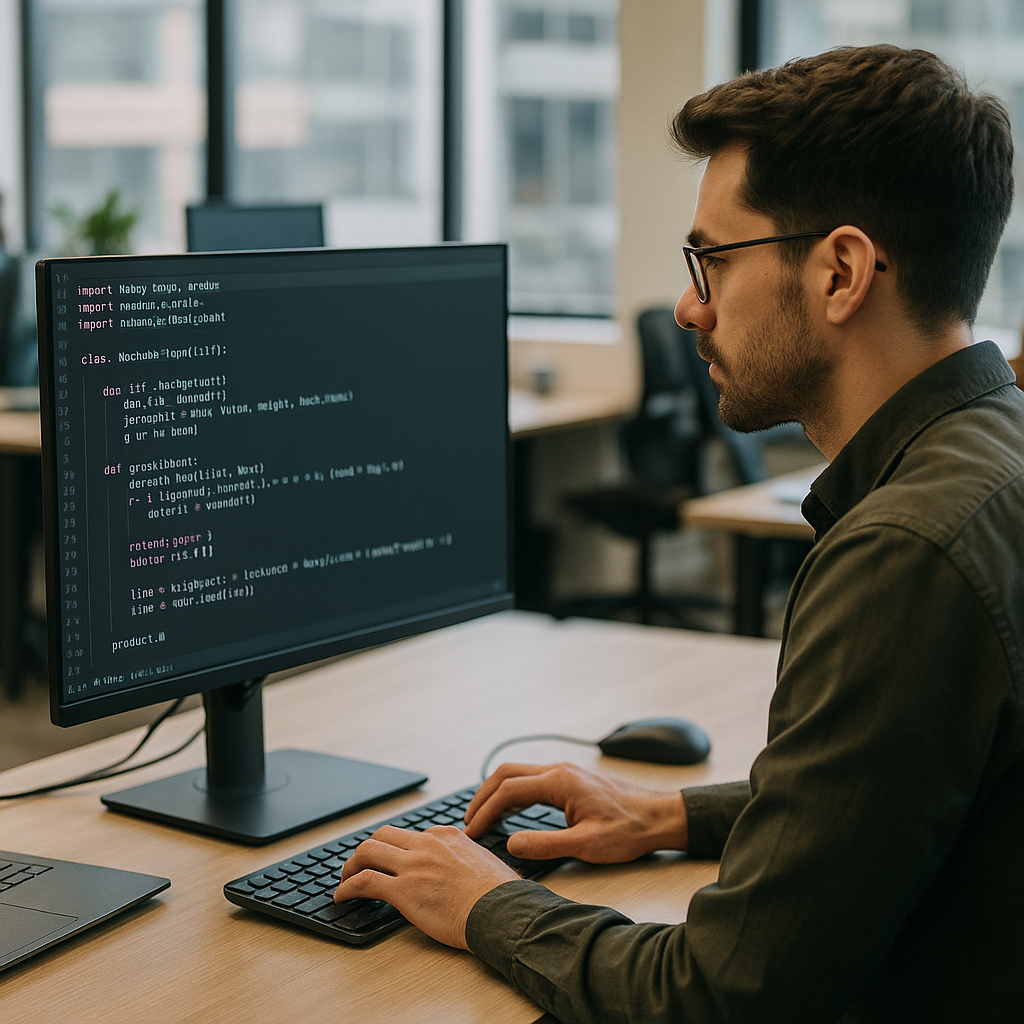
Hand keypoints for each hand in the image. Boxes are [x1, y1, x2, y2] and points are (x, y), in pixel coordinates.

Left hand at [335, 825, 519, 948]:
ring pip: (367, 851)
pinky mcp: (403, 890)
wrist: (501, 912)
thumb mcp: (485, 862)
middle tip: (360, 865)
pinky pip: (364, 882)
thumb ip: (467, 859)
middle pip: (383, 835)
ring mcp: (413, 865)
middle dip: (367, 850)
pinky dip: (347, 888)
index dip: (396, 848)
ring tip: (345, 879)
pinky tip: (342, 897)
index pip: (411, 834)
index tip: (390, 860)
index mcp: (447, 836)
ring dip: (351, 866)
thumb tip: (465, 870)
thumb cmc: (501, 896)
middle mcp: (427, 844)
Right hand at [464, 762, 688, 863]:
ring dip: (496, 792)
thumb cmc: (628, 830)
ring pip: (518, 773)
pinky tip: (510, 810)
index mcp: (559, 782)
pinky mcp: (570, 779)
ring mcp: (564, 772)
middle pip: (506, 773)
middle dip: (482, 796)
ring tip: (482, 818)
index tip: (472, 832)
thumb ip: (545, 845)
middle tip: (468, 822)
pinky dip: (512, 792)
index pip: (508, 791)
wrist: (658, 816)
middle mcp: (558, 770)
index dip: (485, 811)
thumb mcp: (586, 845)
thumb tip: (511, 844)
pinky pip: (531, 779)